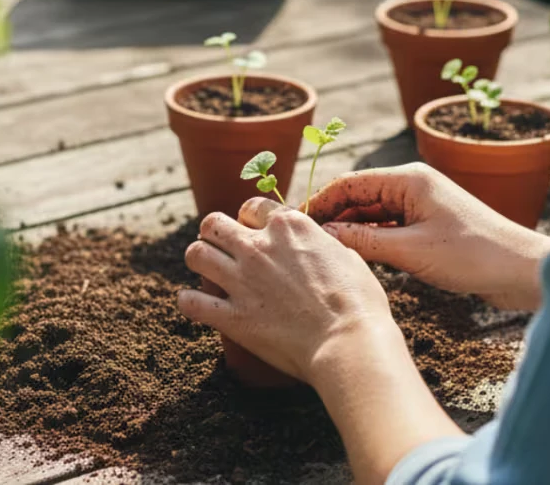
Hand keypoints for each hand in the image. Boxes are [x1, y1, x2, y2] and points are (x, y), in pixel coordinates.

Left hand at [178, 199, 404, 383]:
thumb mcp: (348, 257)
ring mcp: (241, 280)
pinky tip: (198, 305)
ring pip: (195, 254)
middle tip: (223, 250)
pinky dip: (190, 302)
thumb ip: (323, 245)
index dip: (250, 219)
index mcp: (289, 226)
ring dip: (199, 261)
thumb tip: (319, 245)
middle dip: (214, 234)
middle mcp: (259, 246)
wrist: (349, 342)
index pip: (251, 206)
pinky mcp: (232, 316)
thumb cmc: (359, 303)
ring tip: (208, 272)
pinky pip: (191, 302)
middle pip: (212, 223)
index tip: (255, 233)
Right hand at [307, 163, 549, 310]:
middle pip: (358, 196)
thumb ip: (364, 240)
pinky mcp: (429, 225)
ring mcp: (422, 205)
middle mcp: (413, 185)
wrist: (520, 269)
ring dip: (350, 230)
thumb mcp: (410, 250)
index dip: (320, 202)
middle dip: (331, 217)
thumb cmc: (473, 255)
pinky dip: (371, 239)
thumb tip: (325, 234)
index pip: (350, 183)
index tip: (295, 224)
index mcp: (409, 179)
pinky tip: (354, 257)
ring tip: (322, 252)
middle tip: (303, 242)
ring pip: (372, 213)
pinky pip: (389, 227)